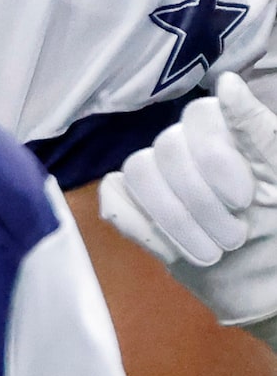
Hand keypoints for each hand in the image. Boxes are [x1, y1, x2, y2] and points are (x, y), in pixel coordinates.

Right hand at [103, 71, 276, 325]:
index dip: (214, 156)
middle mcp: (190, 152)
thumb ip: (260, 131)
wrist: (272, 293)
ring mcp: (161, 182)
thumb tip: (227, 82)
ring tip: (211, 252)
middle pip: (166, 148)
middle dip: (201, 202)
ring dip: (175, 219)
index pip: (198, 116)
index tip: (244, 199)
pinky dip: (141, 226)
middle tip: (235, 238)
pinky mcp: (138, 212)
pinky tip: (172, 251)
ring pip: (137, 172)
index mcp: (228, 138)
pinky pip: (114, 199)